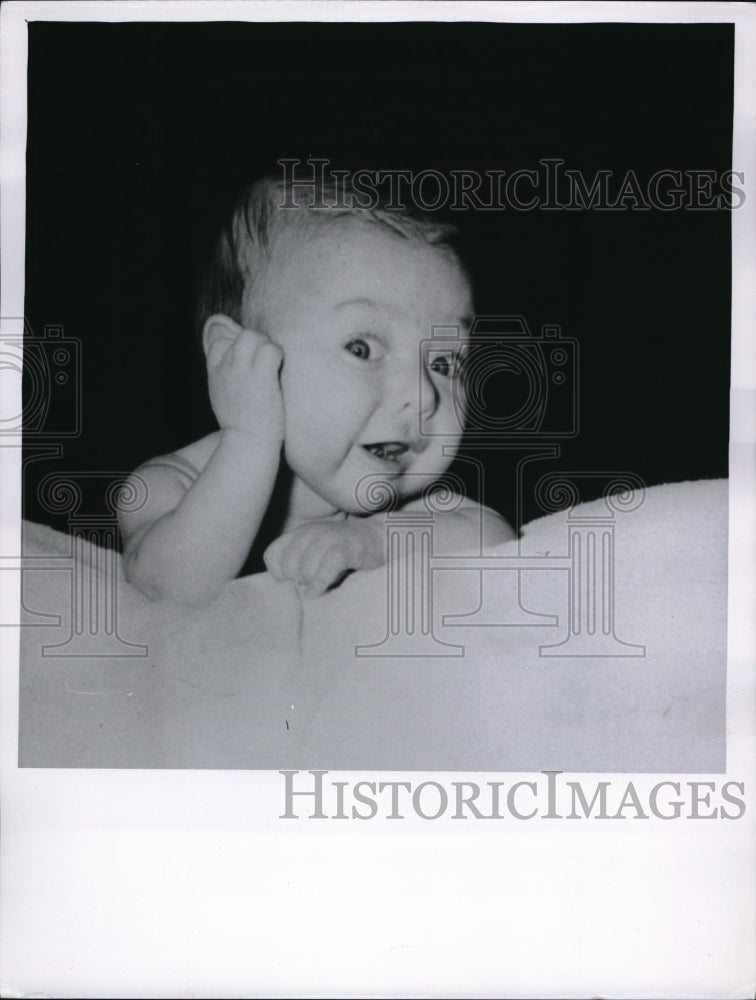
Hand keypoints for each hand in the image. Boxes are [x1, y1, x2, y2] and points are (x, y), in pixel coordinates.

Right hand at [206, 326, 283, 441]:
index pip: (220, 341)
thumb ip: (226, 375)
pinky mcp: (261, 378)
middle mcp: (226, 369)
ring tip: (274, 366)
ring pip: (253, 337)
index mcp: (215, 373)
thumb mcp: (224, 396)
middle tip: (268, 363)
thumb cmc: (243, 424)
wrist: (248, 444)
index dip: (238, 345)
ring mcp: (241, 372)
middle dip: (258, 342)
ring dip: (268, 346)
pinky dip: (279, 355)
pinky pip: (271, 350)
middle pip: (241, 336)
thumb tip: (237, 360)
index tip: (250, 363)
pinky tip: (280, 371)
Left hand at [263, 518, 384, 596]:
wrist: (378, 538)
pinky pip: (327, 567)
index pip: (272, 556)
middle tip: (312, 582)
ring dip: (312, 583)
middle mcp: (310, 532)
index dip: (279, 573)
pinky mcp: (347, 547)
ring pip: (306, 569)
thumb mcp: (315, 552)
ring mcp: (329, 537)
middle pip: (289, 566)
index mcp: (299, 533)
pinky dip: (321, 583)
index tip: (292, 581)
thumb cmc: (343, 552)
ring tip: (323, 583)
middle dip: (298, 581)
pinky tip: (319, 592)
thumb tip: (283, 586)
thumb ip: (297, 563)